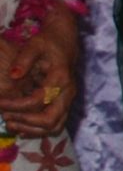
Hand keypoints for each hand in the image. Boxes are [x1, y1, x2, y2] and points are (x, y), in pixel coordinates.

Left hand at [0, 14, 76, 136]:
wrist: (65, 40)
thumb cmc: (48, 42)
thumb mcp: (35, 44)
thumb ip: (24, 59)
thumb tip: (14, 75)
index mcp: (60, 78)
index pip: (38, 101)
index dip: (16, 105)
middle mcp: (68, 92)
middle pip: (50, 120)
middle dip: (25, 122)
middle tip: (5, 116)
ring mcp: (68, 99)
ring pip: (55, 126)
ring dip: (31, 130)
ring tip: (10, 122)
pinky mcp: (65, 103)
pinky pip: (55, 124)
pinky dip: (37, 129)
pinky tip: (20, 124)